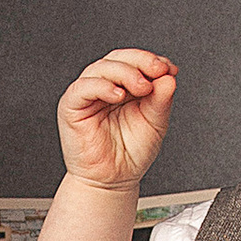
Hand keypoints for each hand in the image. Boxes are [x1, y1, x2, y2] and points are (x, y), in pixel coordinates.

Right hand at [56, 48, 176, 193]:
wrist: (113, 182)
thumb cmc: (130, 153)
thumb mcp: (155, 122)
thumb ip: (161, 100)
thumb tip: (169, 76)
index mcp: (124, 86)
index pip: (134, 61)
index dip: (151, 60)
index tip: (169, 69)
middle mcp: (104, 86)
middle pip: (117, 58)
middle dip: (140, 62)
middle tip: (158, 72)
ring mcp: (87, 95)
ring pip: (101, 68)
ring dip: (125, 72)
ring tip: (142, 87)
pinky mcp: (71, 106)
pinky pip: (83, 88)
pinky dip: (102, 86)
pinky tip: (118, 95)